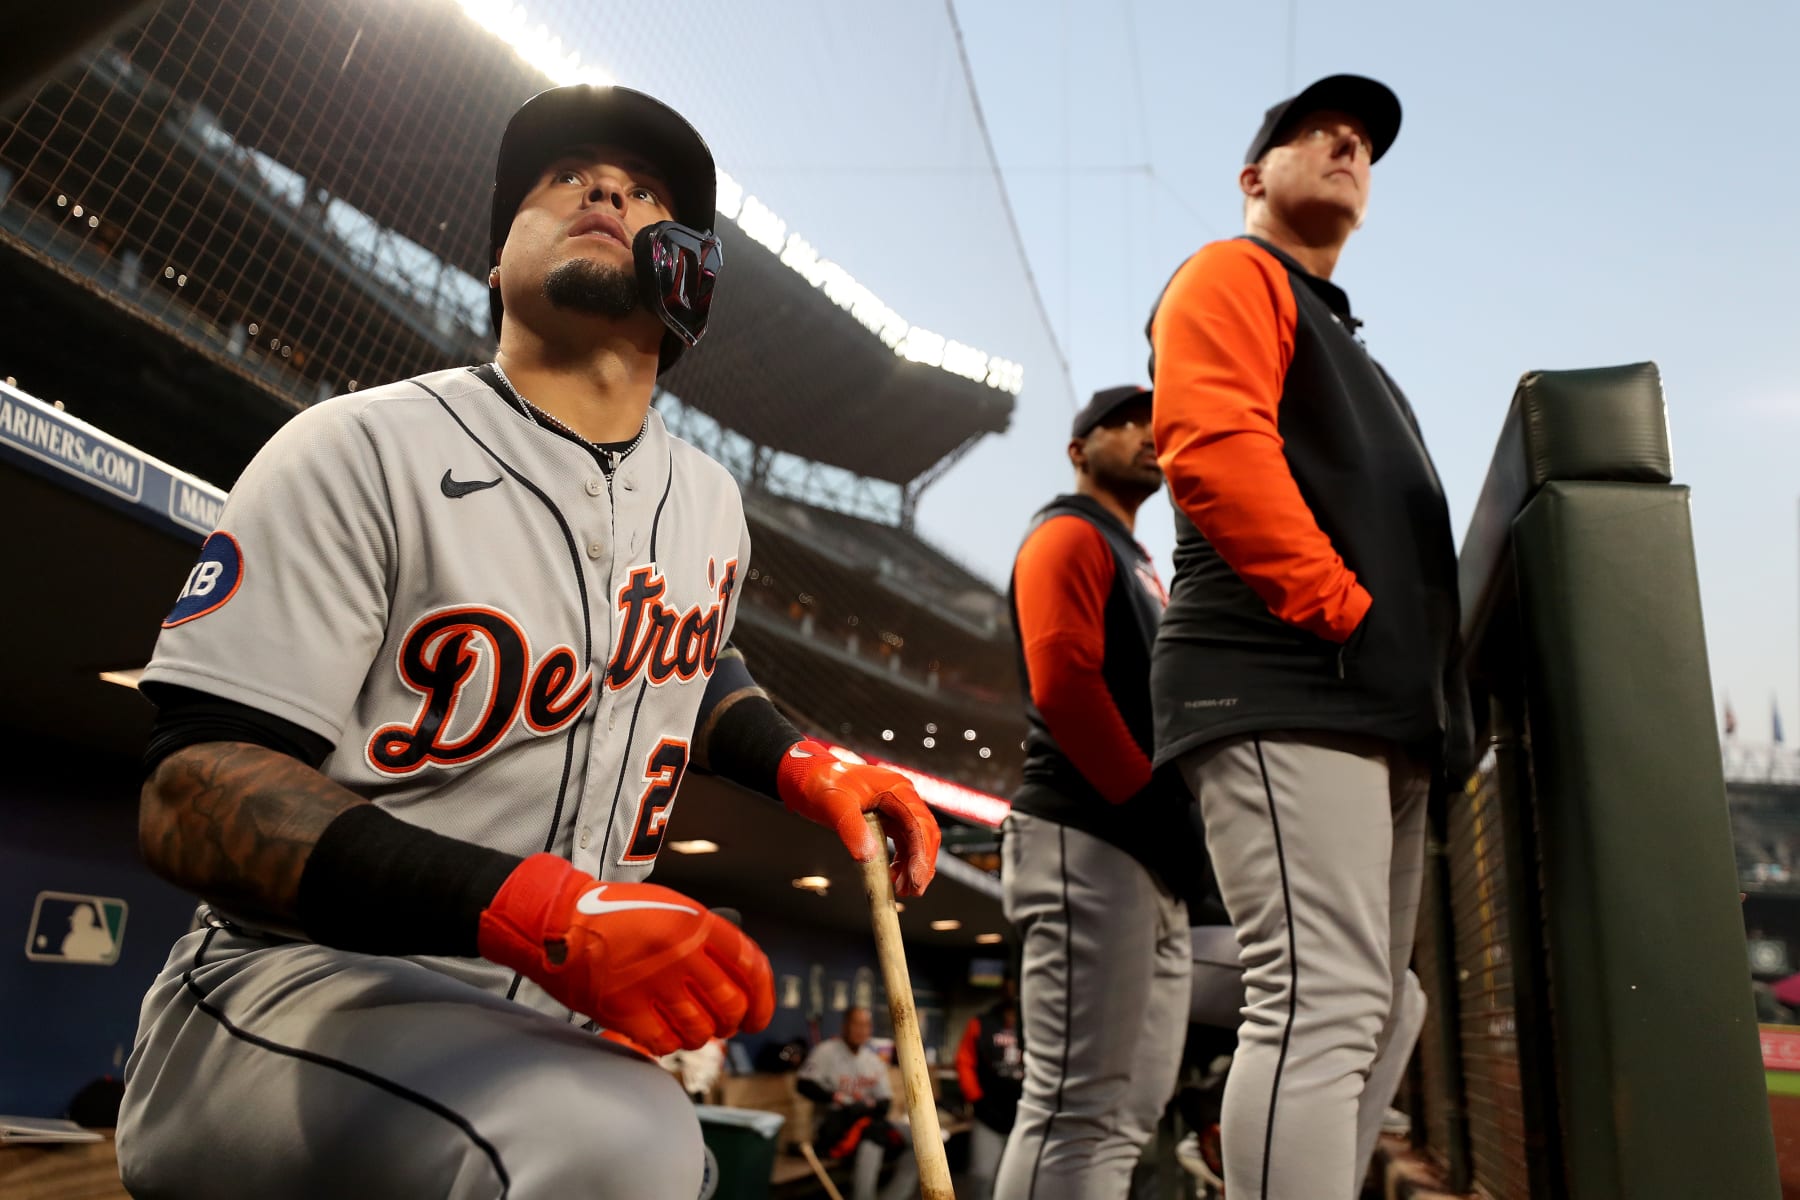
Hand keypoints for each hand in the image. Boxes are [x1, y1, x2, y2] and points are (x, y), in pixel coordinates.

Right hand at [477, 854, 774, 1055]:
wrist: (558, 921)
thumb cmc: (614, 915)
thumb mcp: (669, 907)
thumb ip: (704, 937)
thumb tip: (738, 979)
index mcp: (695, 923)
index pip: (751, 966)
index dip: (764, 999)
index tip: (759, 1016)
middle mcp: (680, 953)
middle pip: (730, 1006)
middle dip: (732, 1023)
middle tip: (722, 1026)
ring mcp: (652, 983)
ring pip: (700, 1031)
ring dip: (699, 1036)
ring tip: (686, 1027)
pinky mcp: (624, 1010)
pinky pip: (664, 1043)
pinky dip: (667, 1044)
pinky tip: (659, 1032)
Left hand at [776, 741, 941, 896]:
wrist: (808, 778)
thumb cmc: (822, 785)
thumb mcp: (835, 807)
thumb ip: (852, 830)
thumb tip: (868, 857)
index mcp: (896, 789)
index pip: (918, 823)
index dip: (920, 853)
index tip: (915, 878)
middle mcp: (902, 797)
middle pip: (924, 833)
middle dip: (922, 863)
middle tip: (913, 890)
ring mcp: (896, 808)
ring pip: (916, 840)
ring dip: (912, 865)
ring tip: (901, 889)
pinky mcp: (888, 819)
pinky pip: (903, 842)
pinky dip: (902, 861)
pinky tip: (892, 876)